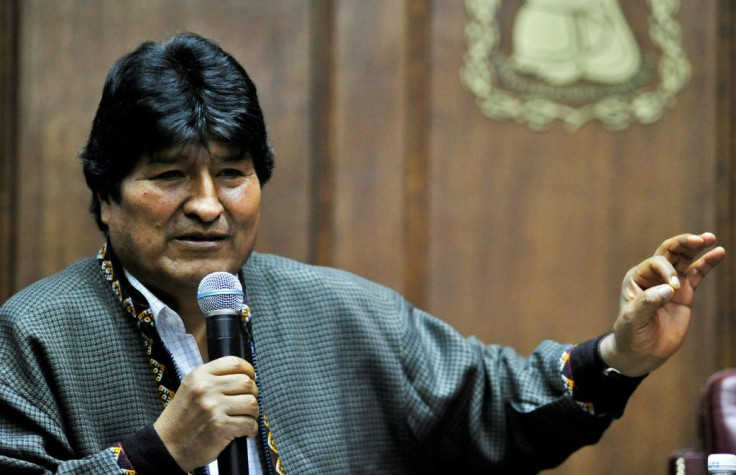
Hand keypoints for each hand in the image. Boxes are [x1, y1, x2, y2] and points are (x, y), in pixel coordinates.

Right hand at [153, 356, 258, 470]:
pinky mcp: (220, 427)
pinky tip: (245, 432)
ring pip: (251, 403)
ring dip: (254, 413)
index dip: (249, 370)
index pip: (234, 363)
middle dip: (253, 394)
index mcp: (200, 376)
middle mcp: (206, 388)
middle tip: (247, 404)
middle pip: (247, 383)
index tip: (251, 379)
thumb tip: (247, 376)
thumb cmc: (182, 418)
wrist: (167, 446)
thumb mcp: (191, 388)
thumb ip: (213, 379)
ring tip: (247, 418)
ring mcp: (213, 408)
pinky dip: (251, 429)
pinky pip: (249, 423)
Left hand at [599, 232, 724, 376]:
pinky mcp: (685, 294)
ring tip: (710, 237)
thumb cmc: (631, 333)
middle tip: (700, 238)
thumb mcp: (634, 319)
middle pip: (670, 252)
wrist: (641, 351)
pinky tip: (719, 252)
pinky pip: (697, 274)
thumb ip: (649, 303)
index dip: (667, 271)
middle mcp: (653, 276)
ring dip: (696, 247)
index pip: (656, 262)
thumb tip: (670, 288)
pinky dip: (707, 263)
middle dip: (684, 243)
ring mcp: (670, 283)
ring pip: (684, 260)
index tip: (674, 290)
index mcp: (637, 277)